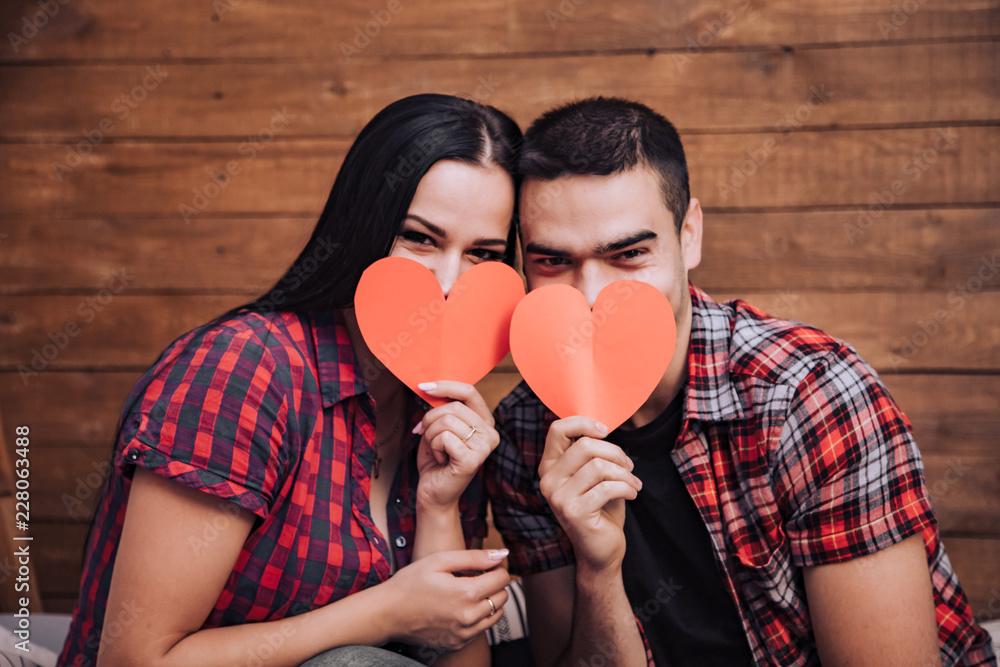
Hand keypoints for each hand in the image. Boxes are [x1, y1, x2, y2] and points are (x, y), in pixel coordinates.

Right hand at [384, 549, 510, 649]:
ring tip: (469, 591)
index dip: (497, 567)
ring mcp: (464, 633)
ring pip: (496, 615)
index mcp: (466, 593)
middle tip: (477, 575)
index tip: (487, 564)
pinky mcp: (458, 643)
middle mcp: (469, 617)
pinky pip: (481, 629)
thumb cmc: (410, 583)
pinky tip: (460, 607)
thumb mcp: (440, 561)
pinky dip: (478, 617)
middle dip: (495, 583)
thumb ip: (474, 557)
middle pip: (502, 597)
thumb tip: (502, 554)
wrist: (388, 613)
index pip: (502, 579)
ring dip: (489, 601)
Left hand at [414, 381, 499, 511]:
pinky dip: (434, 447)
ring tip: (436, 450)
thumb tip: (430, 388)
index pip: (469, 392)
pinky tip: (441, 459)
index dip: (445, 386)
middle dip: (430, 419)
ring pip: (447, 422)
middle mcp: (490, 433)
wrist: (433, 494)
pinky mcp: (472, 460)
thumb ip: (442, 409)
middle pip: (454, 407)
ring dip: (431, 436)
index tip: (423, 387)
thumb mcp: (439, 428)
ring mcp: (484, 448)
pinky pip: (445, 438)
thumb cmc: (437, 461)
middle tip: (424, 433)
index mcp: (485, 422)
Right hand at [538, 417, 641, 572]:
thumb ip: (590, 452)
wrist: (601, 551)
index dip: (584, 423)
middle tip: (629, 466)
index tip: (606, 431)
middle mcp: (548, 480)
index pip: (558, 429)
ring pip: (599, 466)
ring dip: (624, 473)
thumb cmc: (601, 508)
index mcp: (550, 466)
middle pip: (585, 445)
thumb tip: (601, 426)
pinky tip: (632, 494)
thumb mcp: (594, 475)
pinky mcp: (574, 512)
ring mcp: (558, 497)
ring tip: (632, 483)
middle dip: (616, 453)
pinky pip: (607, 488)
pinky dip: (626, 488)